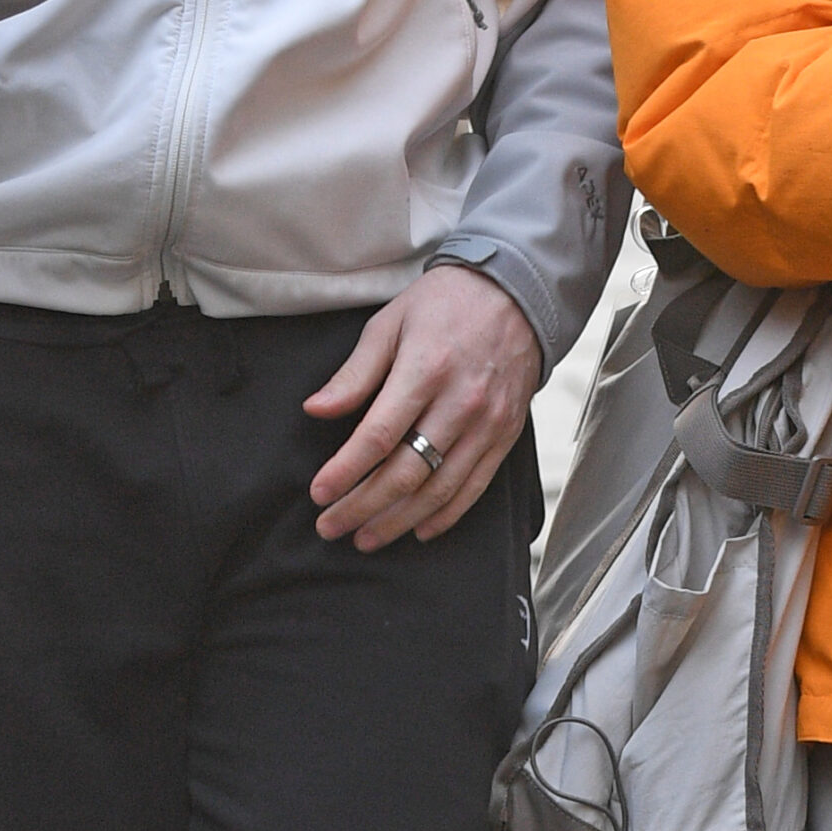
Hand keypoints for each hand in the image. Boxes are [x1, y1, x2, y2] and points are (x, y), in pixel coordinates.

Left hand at [304, 266, 542, 550]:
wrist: (516, 293)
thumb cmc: (444, 305)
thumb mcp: (390, 324)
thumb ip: (355, 373)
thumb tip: (315, 410)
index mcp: (426, 369)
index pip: (379, 436)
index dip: (345, 471)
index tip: (318, 493)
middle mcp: (460, 402)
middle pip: (406, 472)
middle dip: (362, 506)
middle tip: (330, 525)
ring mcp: (488, 423)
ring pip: (439, 489)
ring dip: (398, 521)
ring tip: (365, 537)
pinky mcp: (506, 435)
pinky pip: (475, 487)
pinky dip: (445, 516)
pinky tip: (417, 530)